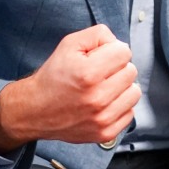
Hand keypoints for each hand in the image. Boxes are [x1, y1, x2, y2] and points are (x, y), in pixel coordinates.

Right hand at [0, 25, 139, 150]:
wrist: (34, 110)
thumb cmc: (53, 77)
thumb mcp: (69, 45)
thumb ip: (98, 35)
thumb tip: (120, 43)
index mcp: (88, 73)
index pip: (124, 52)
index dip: (112, 51)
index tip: (100, 58)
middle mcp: (97, 98)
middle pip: (131, 71)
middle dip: (117, 68)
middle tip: (99, 74)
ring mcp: (102, 118)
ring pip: (134, 92)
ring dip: (121, 88)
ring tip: (103, 88)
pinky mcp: (105, 133)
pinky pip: (129, 112)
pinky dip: (119, 106)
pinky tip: (103, 104)